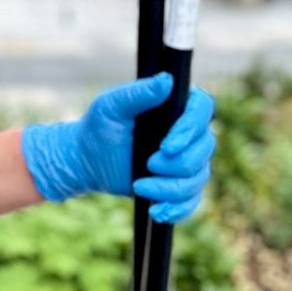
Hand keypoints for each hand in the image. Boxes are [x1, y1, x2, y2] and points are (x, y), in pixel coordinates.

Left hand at [20, 74, 216, 224]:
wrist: (86, 160)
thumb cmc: (99, 128)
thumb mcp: (111, 107)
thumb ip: (137, 93)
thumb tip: (167, 80)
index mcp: (174, 108)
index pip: (203, 109)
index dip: (191, 129)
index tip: (167, 145)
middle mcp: (187, 134)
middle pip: (205, 149)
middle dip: (177, 163)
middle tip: (147, 164)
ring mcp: (186, 161)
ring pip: (199, 177)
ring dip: (171, 188)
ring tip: (139, 186)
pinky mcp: (179, 186)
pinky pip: (192, 202)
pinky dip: (176, 209)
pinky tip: (155, 210)